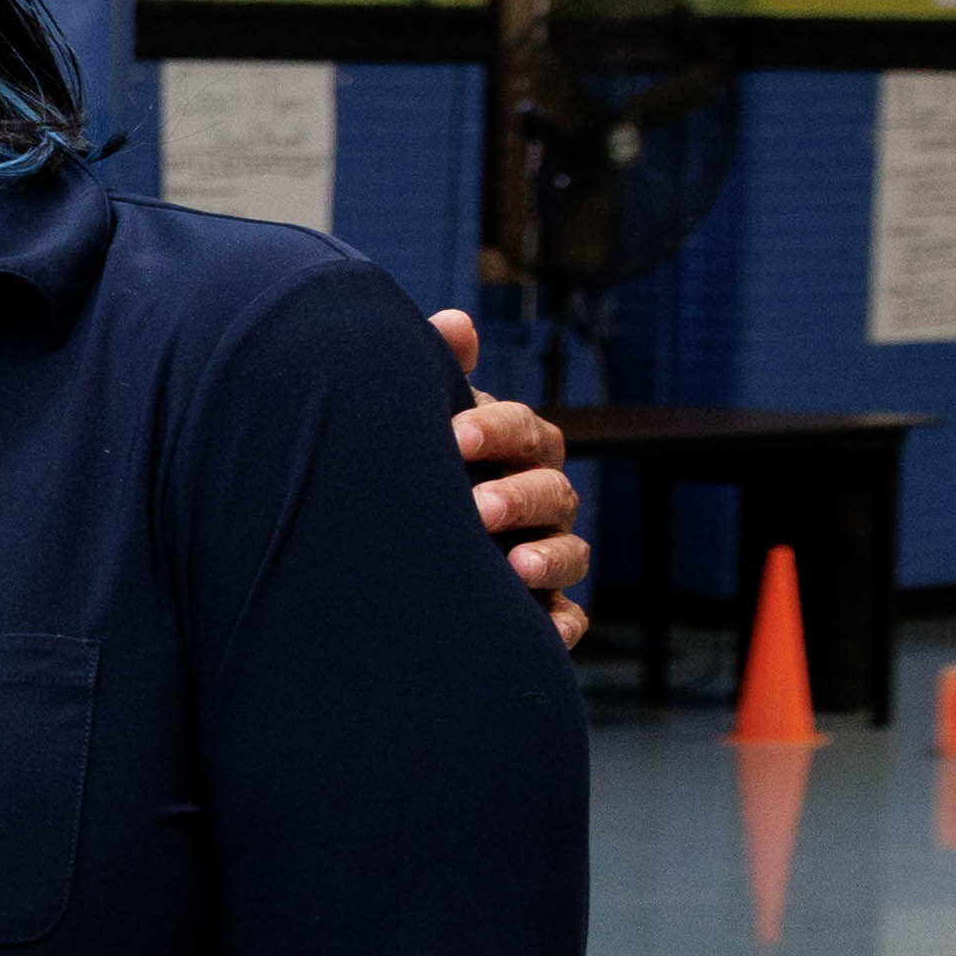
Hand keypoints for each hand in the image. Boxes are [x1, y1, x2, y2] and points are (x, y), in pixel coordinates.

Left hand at [433, 310, 591, 653]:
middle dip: (518, 496)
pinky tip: (543, 634)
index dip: (496, 430)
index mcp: (511, 450)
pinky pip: (568, 619)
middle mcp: (536, 500)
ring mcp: (543, 554)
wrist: (384, 548)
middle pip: (552, 490)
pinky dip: (561, 626)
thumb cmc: (412, 465)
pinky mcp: (540, 611)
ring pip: (571, 552)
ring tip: (516, 566)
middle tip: (477, 508)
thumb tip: (457, 321)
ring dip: (549, 556)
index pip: (524, 431)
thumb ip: (438, 371)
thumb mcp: (419, 422)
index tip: (455, 435)